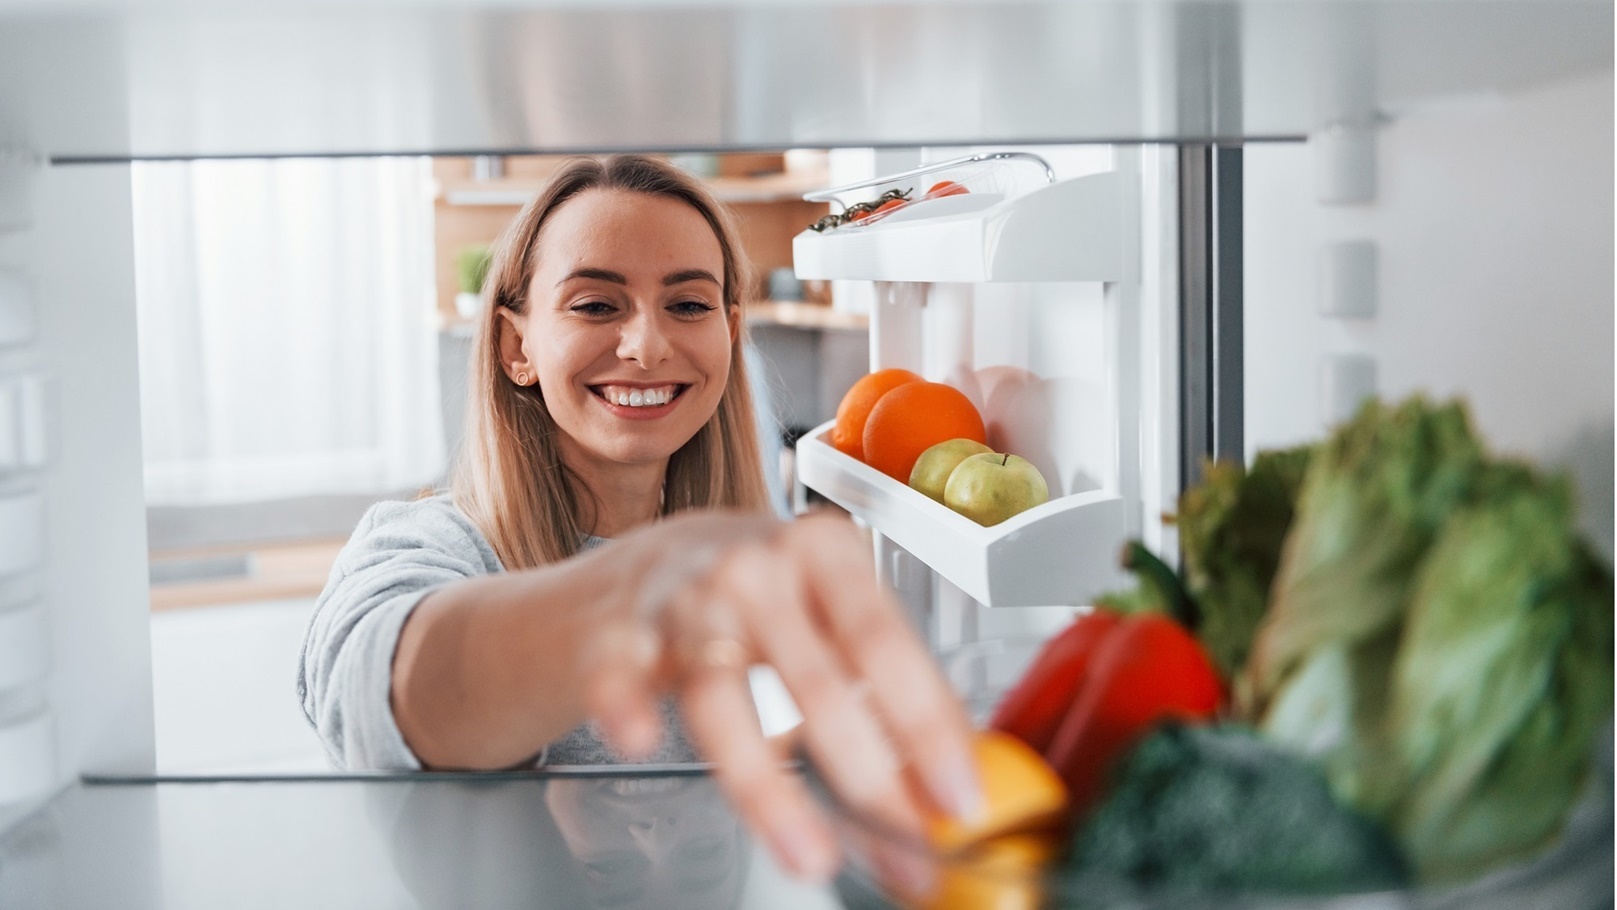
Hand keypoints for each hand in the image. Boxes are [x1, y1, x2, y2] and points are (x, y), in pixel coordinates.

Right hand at [578, 510, 981, 881]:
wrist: (645, 566)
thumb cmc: (756, 595)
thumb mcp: (829, 613)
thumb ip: (885, 689)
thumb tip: (948, 786)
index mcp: (823, 552)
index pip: (885, 643)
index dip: (927, 726)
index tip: (956, 794)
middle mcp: (753, 568)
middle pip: (816, 680)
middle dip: (869, 780)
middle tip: (904, 848)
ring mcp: (682, 601)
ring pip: (725, 698)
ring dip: (768, 788)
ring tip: (809, 852)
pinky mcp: (615, 636)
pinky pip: (619, 677)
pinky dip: (628, 706)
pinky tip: (641, 736)